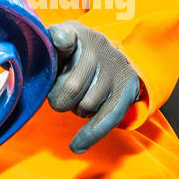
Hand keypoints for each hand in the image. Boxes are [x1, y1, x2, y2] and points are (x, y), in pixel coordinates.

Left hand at [46, 21, 142, 153]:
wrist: (105, 56)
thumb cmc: (69, 57)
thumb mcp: (55, 47)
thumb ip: (49, 48)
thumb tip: (59, 40)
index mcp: (73, 32)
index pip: (64, 36)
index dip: (63, 40)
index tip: (62, 43)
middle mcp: (97, 43)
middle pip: (71, 88)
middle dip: (60, 102)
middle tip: (61, 98)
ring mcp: (115, 63)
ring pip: (86, 106)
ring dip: (78, 110)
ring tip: (80, 99)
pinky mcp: (128, 84)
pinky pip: (108, 117)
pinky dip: (90, 135)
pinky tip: (77, 146)